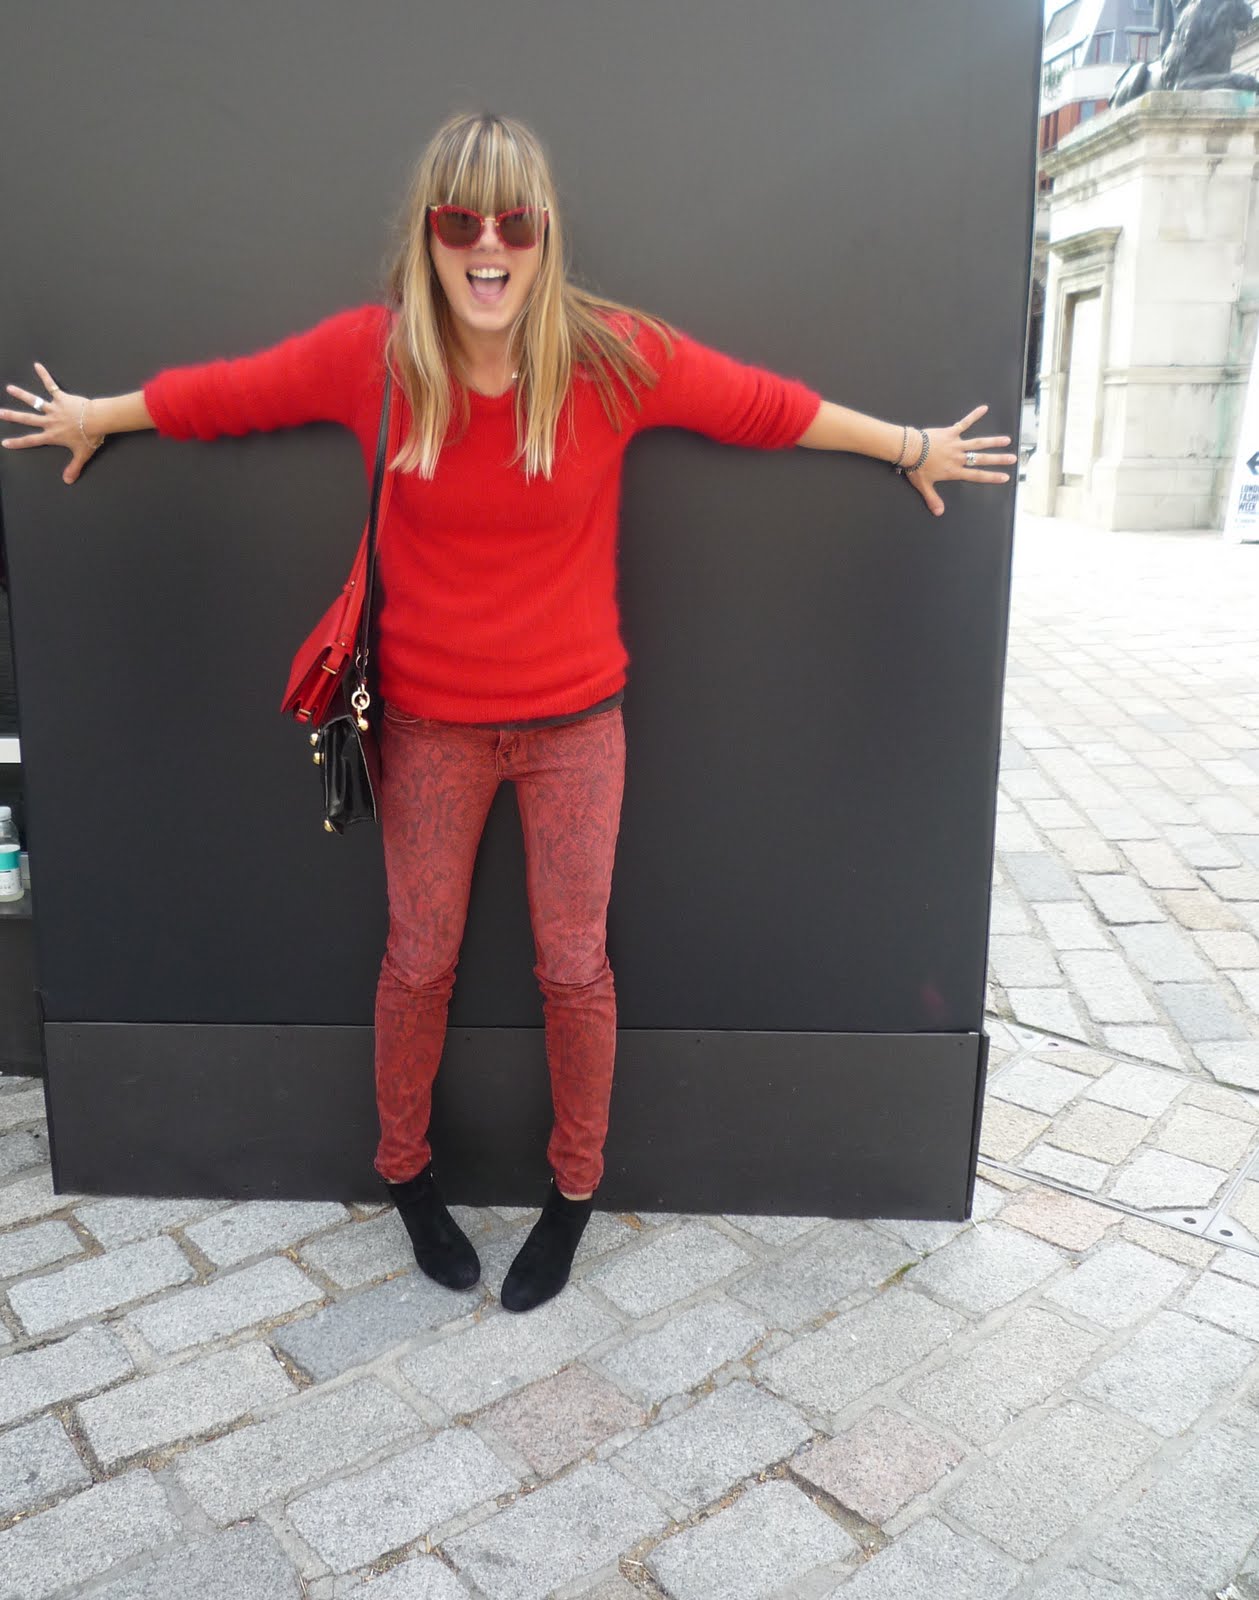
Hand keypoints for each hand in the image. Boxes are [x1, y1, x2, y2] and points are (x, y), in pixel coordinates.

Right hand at [1, 363, 104, 483]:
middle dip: (12, 416)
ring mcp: (54, 408)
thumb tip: (68, 481)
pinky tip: (37, 365)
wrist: (97, 420)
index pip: (32, 440)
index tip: (5, 443)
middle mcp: (49, 421)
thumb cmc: (90, 437)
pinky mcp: (61, 397)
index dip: (18, 442)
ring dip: (21, 394)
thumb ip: (74, 468)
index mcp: (52, 435)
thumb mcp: (82, 454)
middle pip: (27, 419)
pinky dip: (44, 375)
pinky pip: (51, 385)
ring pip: (35, 401)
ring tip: (9, 389)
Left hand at [906, 405, 1016, 516]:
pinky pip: (964, 423)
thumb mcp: (924, 486)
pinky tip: (984, 408)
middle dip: (998, 459)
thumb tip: (939, 513)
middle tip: (1013, 458)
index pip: (977, 475)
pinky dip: (974, 415)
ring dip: (993, 441)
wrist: (910, 450)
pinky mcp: (951, 432)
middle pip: (982, 459)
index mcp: (954, 471)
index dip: (991, 477)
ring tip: (1006, 440)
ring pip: (978, 443)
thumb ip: (933, 499)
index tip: (1005, 477)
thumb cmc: (916, 468)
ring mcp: (956, 444)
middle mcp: (959, 458)